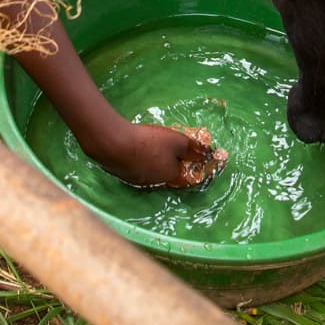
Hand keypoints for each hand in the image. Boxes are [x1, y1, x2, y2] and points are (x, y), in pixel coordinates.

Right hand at [89, 122, 227, 189]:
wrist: (115, 145)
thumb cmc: (150, 142)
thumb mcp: (178, 141)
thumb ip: (193, 148)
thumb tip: (209, 154)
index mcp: (171, 176)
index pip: (187, 177)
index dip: (192, 168)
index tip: (195, 160)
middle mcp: (155, 183)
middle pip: (168, 174)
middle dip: (172, 164)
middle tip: (172, 150)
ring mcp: (137, 180)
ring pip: (152, 172)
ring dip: (155, 162)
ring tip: (154, 148)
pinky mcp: (123, 174)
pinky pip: (137, 169)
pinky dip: (140, 161)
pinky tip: (135, 151)